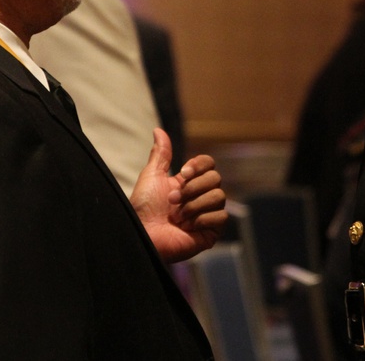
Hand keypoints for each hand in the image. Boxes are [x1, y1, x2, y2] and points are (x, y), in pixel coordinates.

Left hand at [130, 128, 227, 262]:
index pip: (209, 164)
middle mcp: (200, 197)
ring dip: (195, 204)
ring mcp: (207, 214)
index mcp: (189, 182)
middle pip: (215, 178)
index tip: (183, 172)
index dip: (199, 165)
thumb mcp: (151, 176)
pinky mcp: (211, 232)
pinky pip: (221, 217)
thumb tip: (158, 130)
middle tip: (172, 200)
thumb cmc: (143, 208)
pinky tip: (188, 227)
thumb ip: (160, 154)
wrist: (143, 234)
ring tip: (178, 216)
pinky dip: (203, 219)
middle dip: (192, 188)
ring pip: (219, 196)